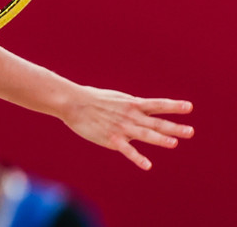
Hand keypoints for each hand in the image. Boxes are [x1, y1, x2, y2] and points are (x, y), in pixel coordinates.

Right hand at [62, 86, 193, 169]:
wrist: (72, 103)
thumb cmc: (92, 99)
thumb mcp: (116, 98)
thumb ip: (131, 106)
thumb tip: (142, 108)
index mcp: (132, 104)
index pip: (157, 105)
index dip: (174, 106)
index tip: (189, 107)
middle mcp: (130, 116)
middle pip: (156, 123)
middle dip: (174, 127)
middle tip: (190, 131)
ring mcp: (122, 128)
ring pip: (144, 134)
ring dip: (160, 139)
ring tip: (174, 144)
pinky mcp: (111, 139)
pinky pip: (127, 150)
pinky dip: (137, 158)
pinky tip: (147, 165)